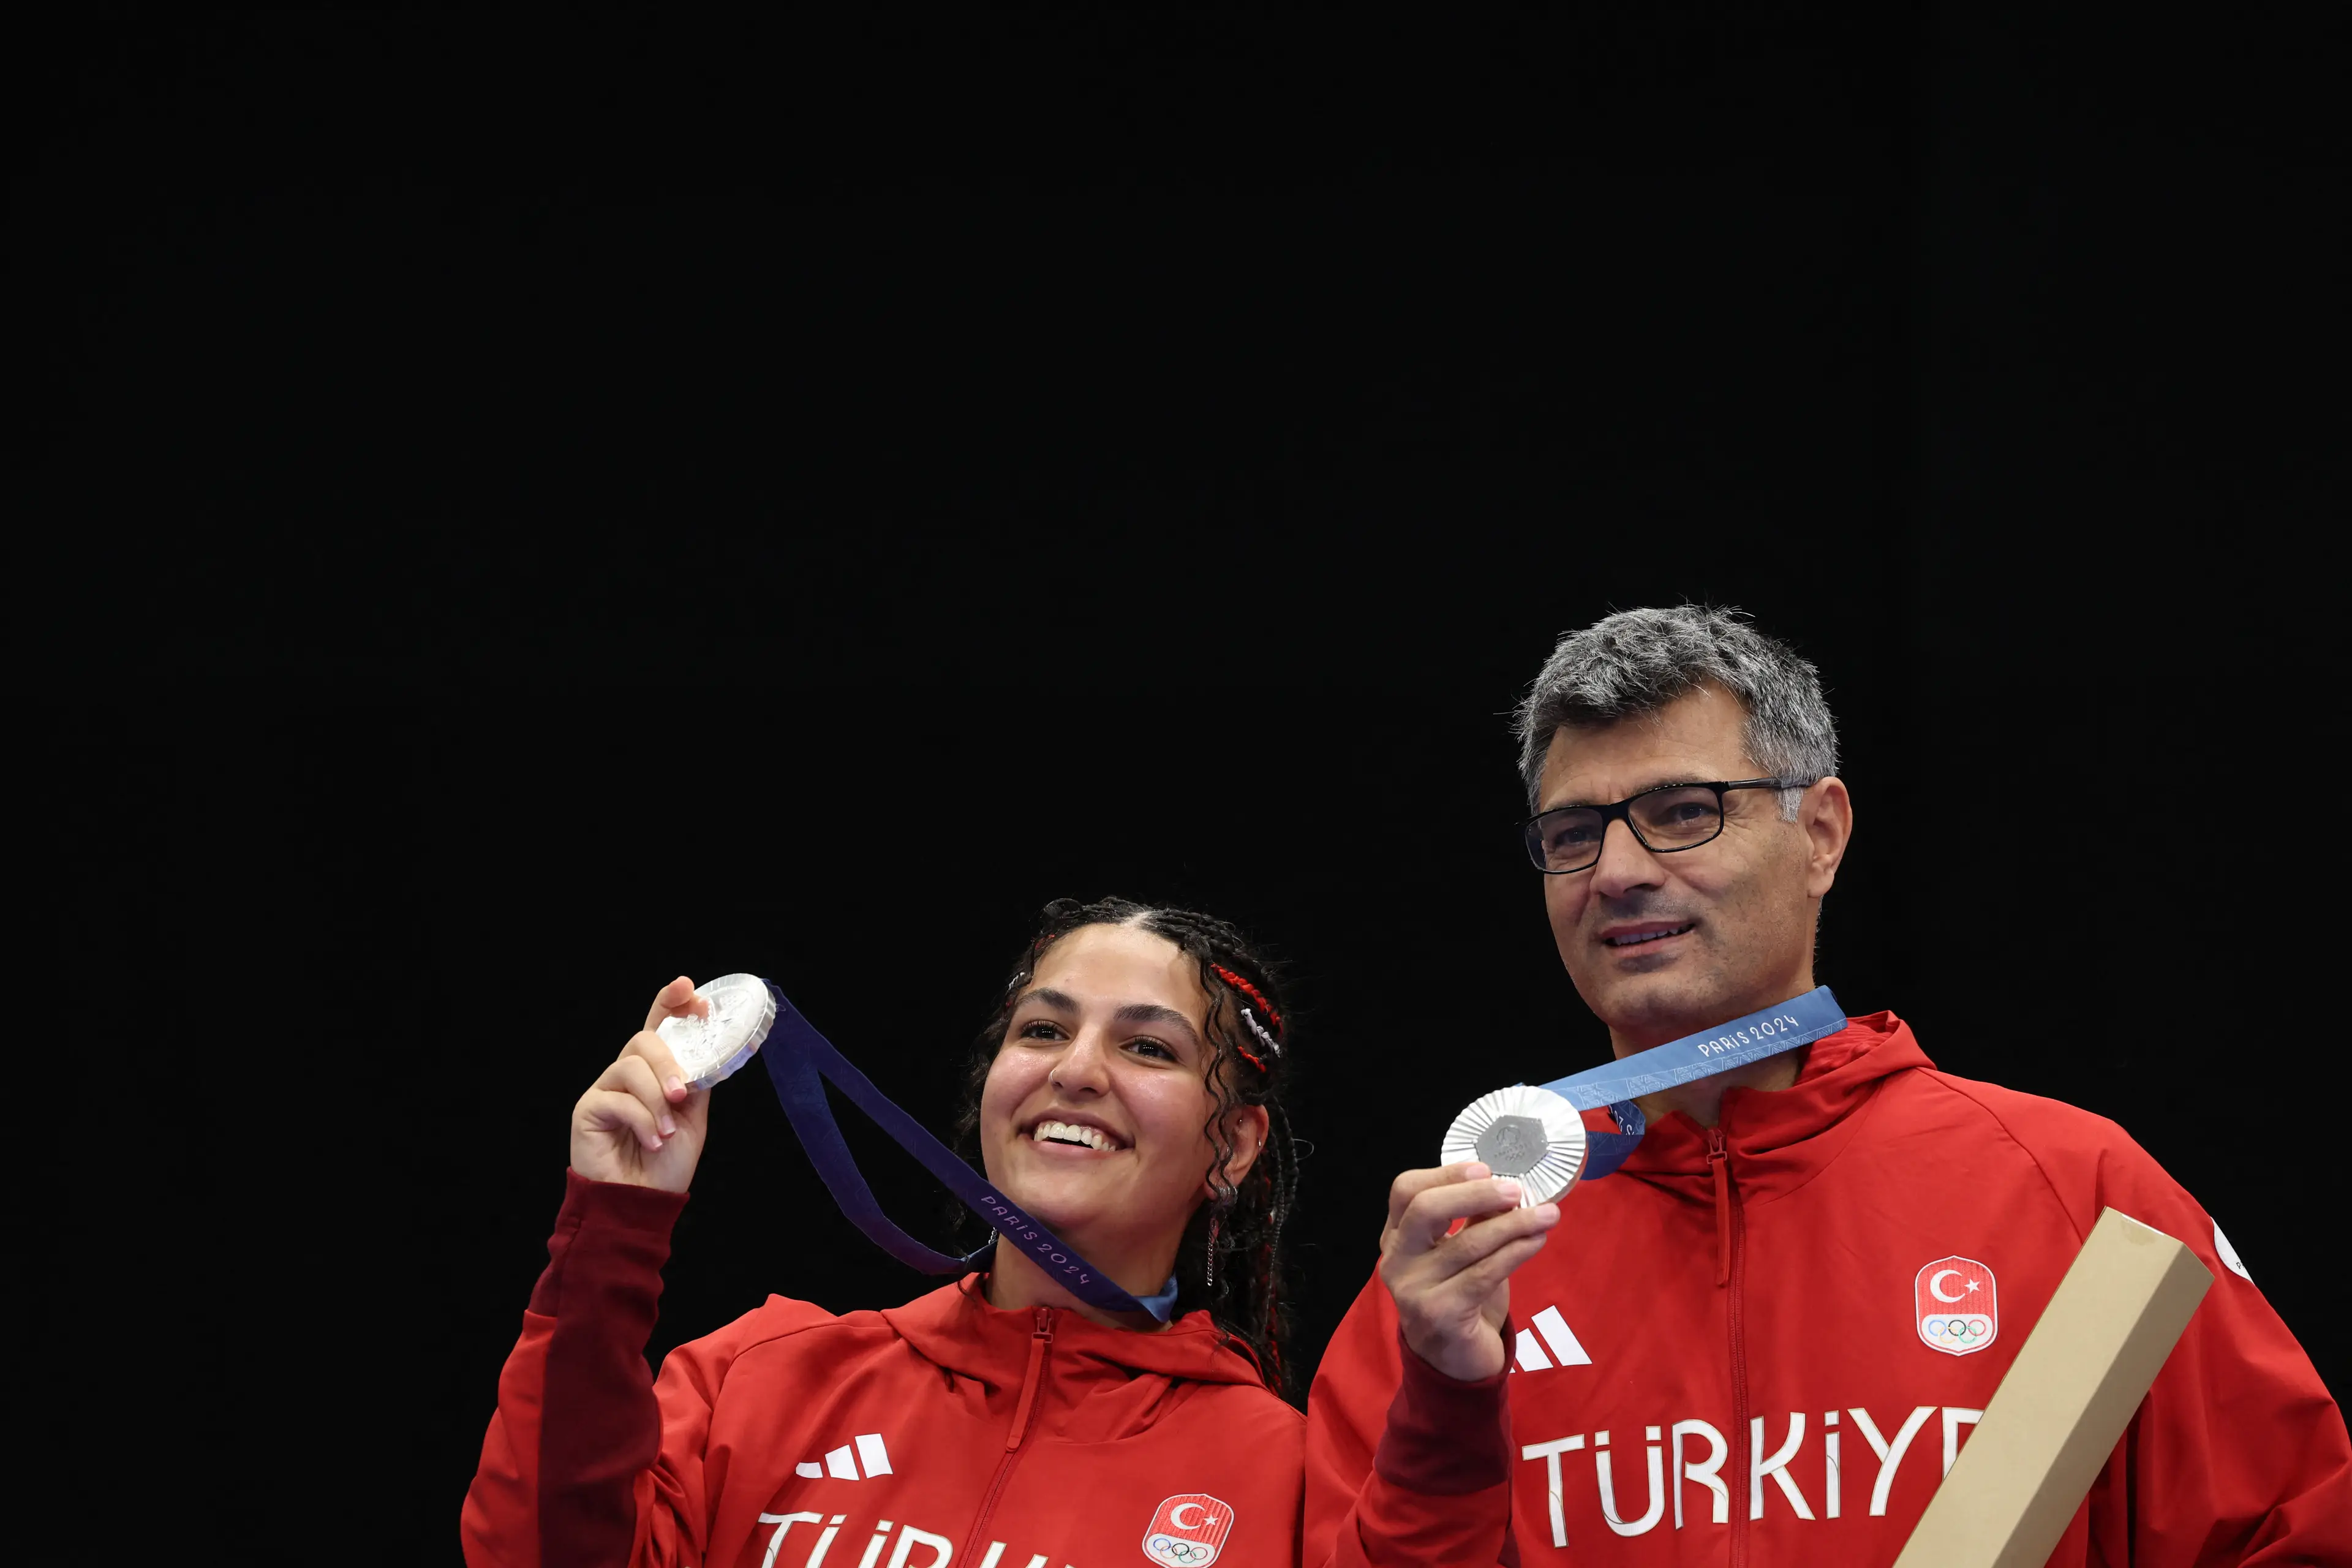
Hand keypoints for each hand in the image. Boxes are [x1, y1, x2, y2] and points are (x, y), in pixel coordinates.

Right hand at [569, 976, 713, 1192]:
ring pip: (631, 1066)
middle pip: (643, 1040)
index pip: (657, 1026)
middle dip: (668, 1062)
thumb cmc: (665, 1165)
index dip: (670, 1003)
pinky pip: (617, 1099)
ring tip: (667, 1131)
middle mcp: (626, 1074)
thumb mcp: (692, 1118)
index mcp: (653, 1071)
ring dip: (656, 1099)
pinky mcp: (587, 1109)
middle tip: (682, 1094)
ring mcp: (605, 1089)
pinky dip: (642, 1120)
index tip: (688, 989)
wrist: (643, 1203)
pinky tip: (651, 1141)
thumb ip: (695, 1082)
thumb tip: (705, 1053)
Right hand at [1379, 1161, 1561, 1381]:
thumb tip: (1508, 1184)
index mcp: (1396, 1236)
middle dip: (1475, 1194)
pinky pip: (1485, 1273)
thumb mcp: (1462, 1253)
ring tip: (1547, 1215)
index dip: (1445, 1174)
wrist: (1454, 1363)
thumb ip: (1474, 1220)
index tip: (1486, 1169)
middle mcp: (1396, 1260)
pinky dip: (1516, 1252)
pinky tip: (1537, 1241)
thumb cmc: (1460, 1298)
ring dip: (1513, 1224)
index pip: (1405, 1190)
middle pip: (1426, 1209)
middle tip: (1516, 1190)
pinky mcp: (1440, 1314)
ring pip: (1467, 1243)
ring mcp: (1413, 1289)